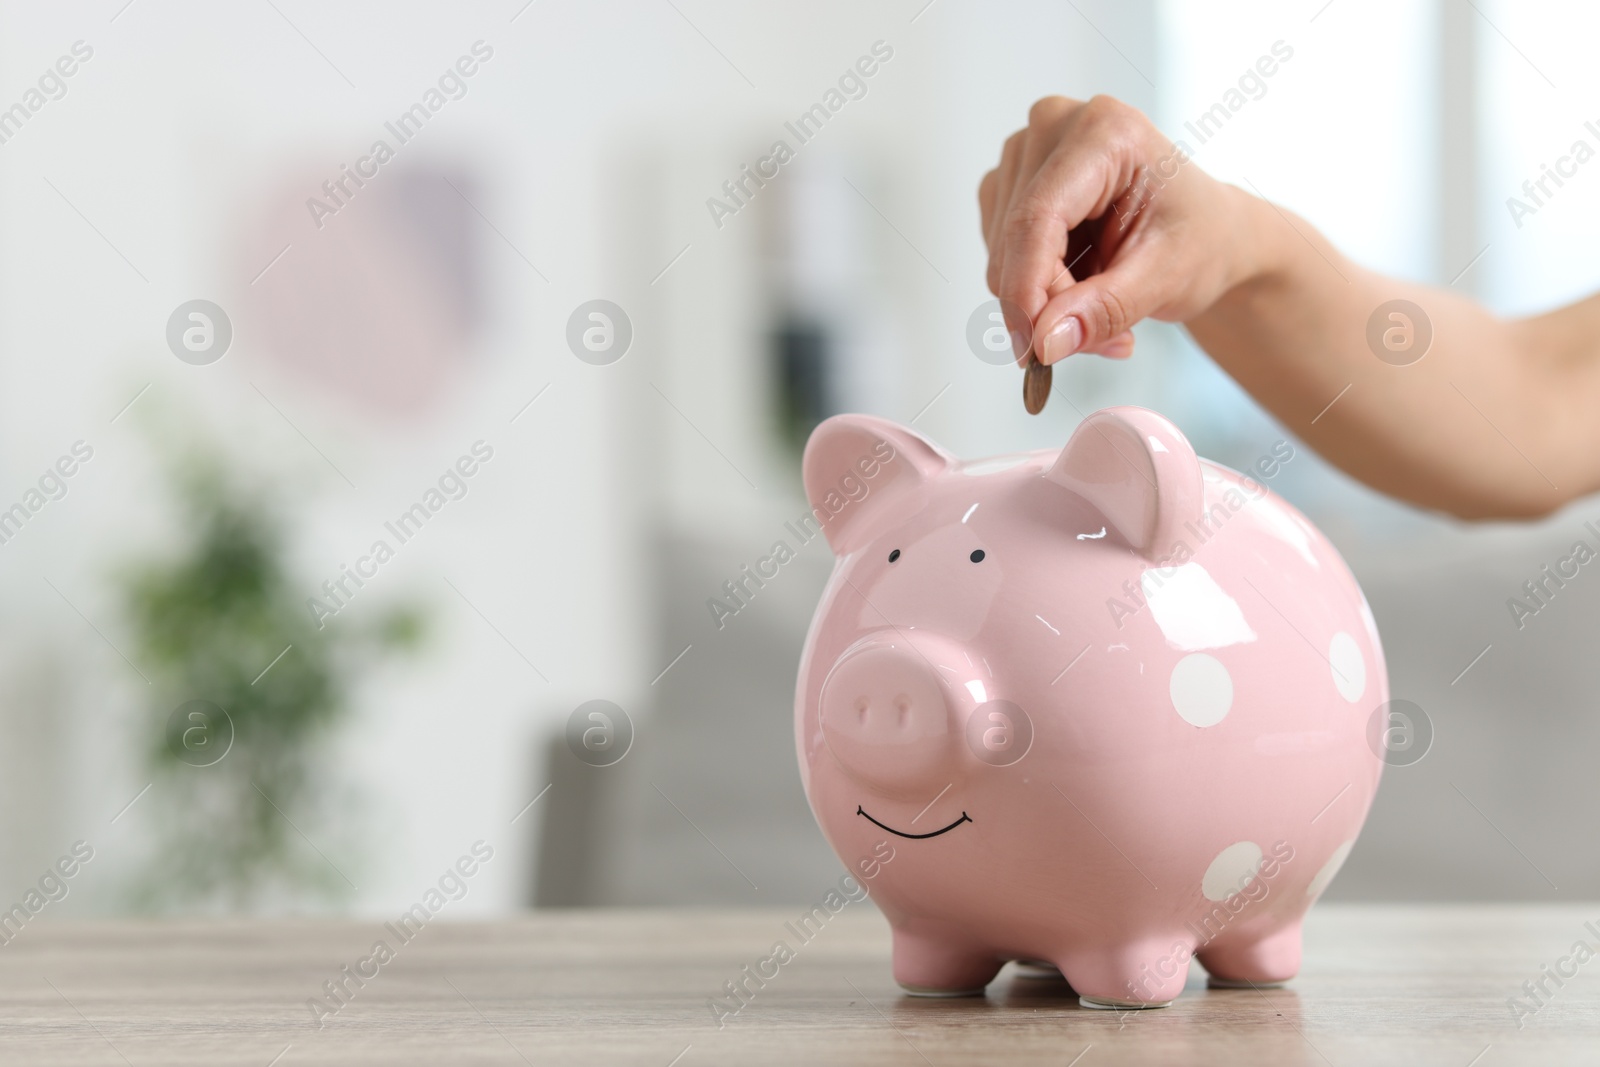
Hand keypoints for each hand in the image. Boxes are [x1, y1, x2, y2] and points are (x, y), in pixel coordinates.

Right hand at [978, 95, 1258, 364]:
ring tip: (1105, 306)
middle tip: (1106, 339)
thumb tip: (1045, 341)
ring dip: (1045, 301)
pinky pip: (1000, 253)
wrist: (1206, 232)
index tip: (1032, 350)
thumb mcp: (1167, 278)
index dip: (1027, 289)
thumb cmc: (1199, 237)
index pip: (1038, 217)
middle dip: (1048, 306)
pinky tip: (1081, 287)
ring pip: (1003, 254)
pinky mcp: (1011, 182)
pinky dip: (1035, 287)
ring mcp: (1026, 151)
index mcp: (1105, 131)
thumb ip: (1104, 310)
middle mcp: (1056, 126)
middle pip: (1016, 239)